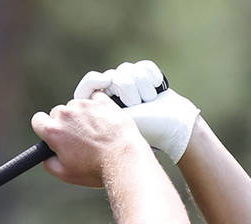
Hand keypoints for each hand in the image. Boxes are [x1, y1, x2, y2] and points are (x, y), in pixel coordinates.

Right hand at [31, 91, 146, 187]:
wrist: (123, 159)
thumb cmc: (94, 169)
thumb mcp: (64, 174)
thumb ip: (48, 163)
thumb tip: (46, 156)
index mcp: (53, 131)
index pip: (37, 120)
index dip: (44, 128)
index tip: (52, 134)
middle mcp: (66, 114)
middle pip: (57, 113)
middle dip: (65, 123)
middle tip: (78, 139)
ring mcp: (85, 105)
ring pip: (76, 106)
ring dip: (81, 116)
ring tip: (94, 133)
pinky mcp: (102, 101)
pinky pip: (94, 99)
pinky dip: (96, 108)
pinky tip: (102, 121)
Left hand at [74, 60, 199, 162]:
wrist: (173, 127)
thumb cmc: (144, 131)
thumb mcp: (113, 124)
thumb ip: (94, 113)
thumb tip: (77, 104)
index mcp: (102, 107)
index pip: (88, 85)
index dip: (94, 81)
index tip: (105, 83)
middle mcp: (114, 94)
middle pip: (113, 74)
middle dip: (129, 90)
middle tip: (137, 106)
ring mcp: (131, 85)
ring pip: (129, 70)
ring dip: (142, 87)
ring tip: (148, 102)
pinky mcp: (147, 78)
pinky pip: (144, 66)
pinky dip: (152, 76)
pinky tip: (157, 90)